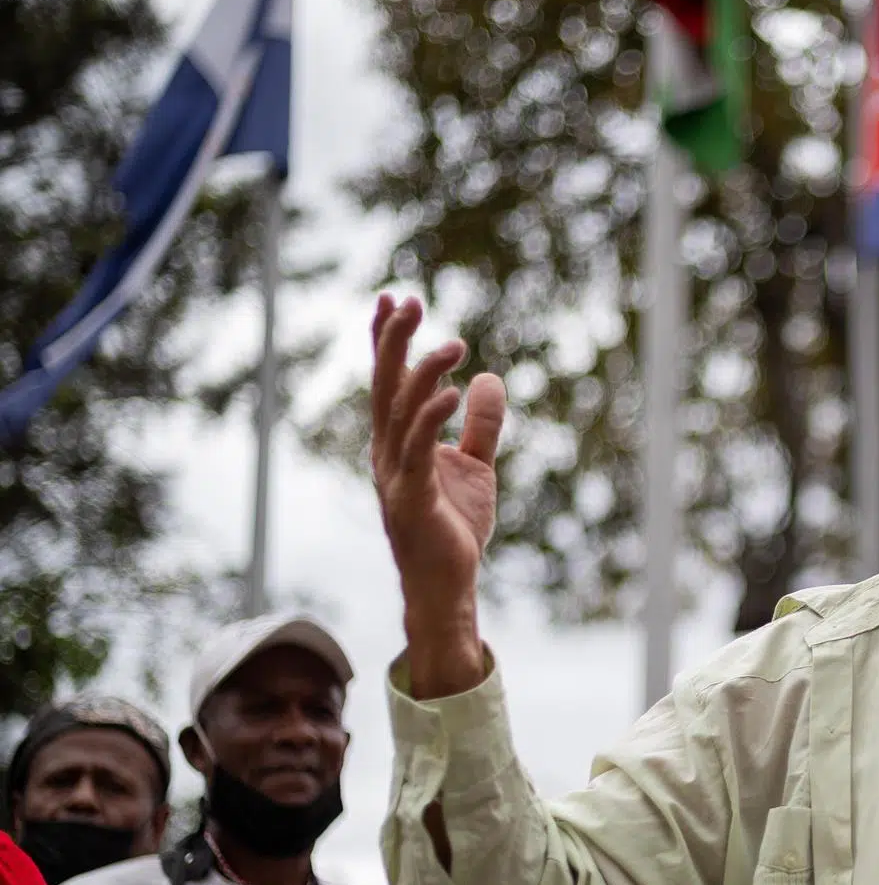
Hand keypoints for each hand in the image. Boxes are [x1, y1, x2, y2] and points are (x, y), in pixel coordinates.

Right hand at [369, 294, 505, 697]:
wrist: (448, 584)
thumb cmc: (454, 528)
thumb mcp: (476, 466)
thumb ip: (480, 425)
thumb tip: (488, 378)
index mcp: (396, 443)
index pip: (387, 382)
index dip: (385, 341)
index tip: (391, 299)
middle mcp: (387, 453)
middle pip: (384, 386)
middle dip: (393, 342)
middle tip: (408, 301)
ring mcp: (395, 476)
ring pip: (400, 413)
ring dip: (424, 374)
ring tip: (453, 343)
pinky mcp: (413, 498)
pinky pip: (419, 450)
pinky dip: (432, 418)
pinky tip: (454, 392)